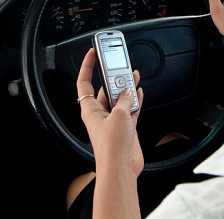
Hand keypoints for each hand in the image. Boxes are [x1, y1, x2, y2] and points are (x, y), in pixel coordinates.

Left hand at [76, 48, 143, 177]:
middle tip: (120, 64)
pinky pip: (130, 109)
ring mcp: (114, 120)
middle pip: (105, 89)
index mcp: (90, 109)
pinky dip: (135, 100)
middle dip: (113, 77)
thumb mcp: (119, 116)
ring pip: (120, 98)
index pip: (84, 82)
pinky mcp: (126, 128)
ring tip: (133, 74)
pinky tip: (139, 92)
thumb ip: (125, 100)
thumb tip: (129, 91)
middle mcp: (100, 114)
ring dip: (126, 87)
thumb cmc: (112, 147)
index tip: (91, 54)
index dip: (87, 67)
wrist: (121, 168)